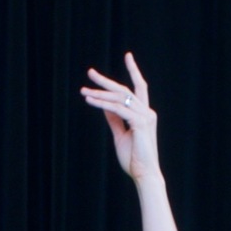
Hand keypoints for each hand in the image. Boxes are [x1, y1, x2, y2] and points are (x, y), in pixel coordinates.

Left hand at [82, 53, 159, 181]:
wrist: (144, 175)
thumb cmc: (134, 159)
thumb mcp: (121, 136)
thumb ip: (114, 120)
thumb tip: (105, 107)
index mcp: (144, 114)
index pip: (139, 88)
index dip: (133, 71)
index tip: (128, 56)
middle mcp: (147, 112)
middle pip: (124, 90)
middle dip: (106, 80)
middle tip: (90, 72)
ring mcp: (145, 117)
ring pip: (119, 99)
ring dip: (99, 94)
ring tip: (84, 91)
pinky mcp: (140, 124)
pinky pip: (118, 109)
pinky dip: (103, 104)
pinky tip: (90, 101)